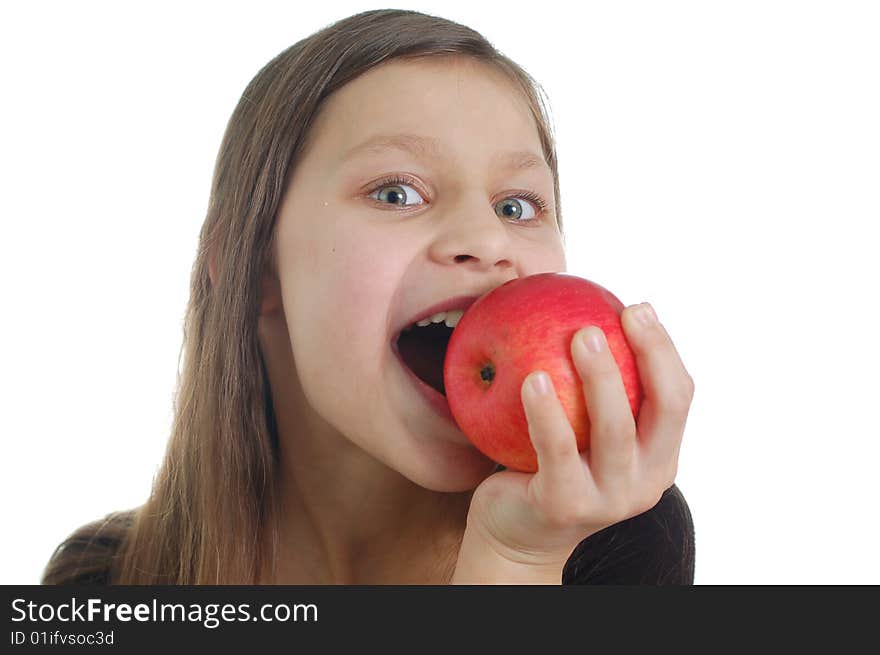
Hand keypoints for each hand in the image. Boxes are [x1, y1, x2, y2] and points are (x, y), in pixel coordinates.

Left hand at [452, 302, 693, 582]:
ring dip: (601, 378)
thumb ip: (592, 387)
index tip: (637, 307)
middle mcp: (646, 481)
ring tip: (580, 334)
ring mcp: (609, 499)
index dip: (665, 350)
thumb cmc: (548, 464)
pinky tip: (530, 379)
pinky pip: (558, 451)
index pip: (678, 397)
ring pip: (615, 431)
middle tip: (618, 313)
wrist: (515, 530)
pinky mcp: (566, 506)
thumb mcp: (583, 428)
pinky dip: (546, 412)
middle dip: (649, 355)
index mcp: (658, 456)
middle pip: (663, 410)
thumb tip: (582, 308)